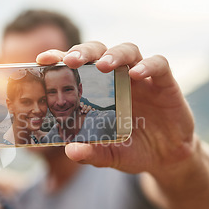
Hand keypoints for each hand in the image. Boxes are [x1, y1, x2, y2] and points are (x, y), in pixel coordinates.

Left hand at [37, 42, 208, 208]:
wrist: (165, 158)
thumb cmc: (130, 149)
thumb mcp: (109, 155)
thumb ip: (91, 153)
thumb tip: (70, 151)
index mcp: (96, 89)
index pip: (76, 66)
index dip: (59, 58)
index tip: (43, 60)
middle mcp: (116, 78)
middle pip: (99, 51)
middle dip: (83, 51)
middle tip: (71, 60)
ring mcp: (141, 78)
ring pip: (127, 50)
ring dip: (113, 54)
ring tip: (102, 65)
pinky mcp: (165, 83)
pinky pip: (158, 65)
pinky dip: (147, 66)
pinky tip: (136, 74)